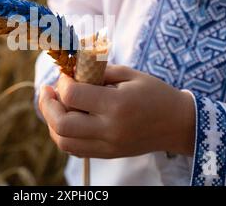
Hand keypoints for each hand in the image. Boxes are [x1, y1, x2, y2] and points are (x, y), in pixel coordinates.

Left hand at [38, 65, 194, 158]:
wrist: (178, 124)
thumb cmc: (154, 93)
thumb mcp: (129, 74)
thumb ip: (97, 71)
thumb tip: (69, 71)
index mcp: (117, 105)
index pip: (73, 96)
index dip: (63, 82)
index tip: (67, 74)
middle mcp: (110, 129)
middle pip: (61, 124)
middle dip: (48, 105)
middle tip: (48, 90)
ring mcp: (108, 146)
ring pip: (63, 141)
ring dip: (51, 121)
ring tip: (55, 104)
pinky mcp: (107, 154)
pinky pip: (74, 149)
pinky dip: (62, 135)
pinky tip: (66, 119)